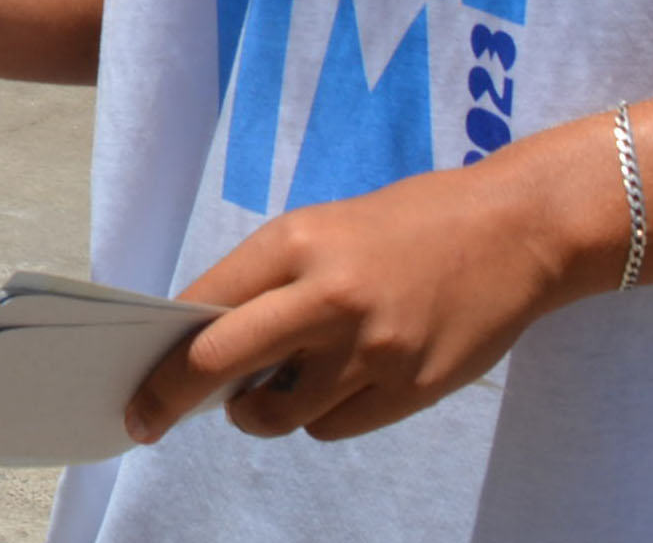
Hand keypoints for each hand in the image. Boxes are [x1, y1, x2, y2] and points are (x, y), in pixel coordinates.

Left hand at [126, 137, 607, 446]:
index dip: (161, 356)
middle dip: (171, 399)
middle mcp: (328, 295)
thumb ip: (270, 282)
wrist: (516, 230)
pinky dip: (322, 416)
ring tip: (277, 387)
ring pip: (278, 412)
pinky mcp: (410, 388)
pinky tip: (342, 383)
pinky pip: (332, 427)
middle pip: (219, 362)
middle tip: (147, 421)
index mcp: (297, 242)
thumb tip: (210, 348)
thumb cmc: (409, 225)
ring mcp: (371, 347)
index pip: (204, 307)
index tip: (136, 389)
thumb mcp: (326, 229)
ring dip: (263, 411)